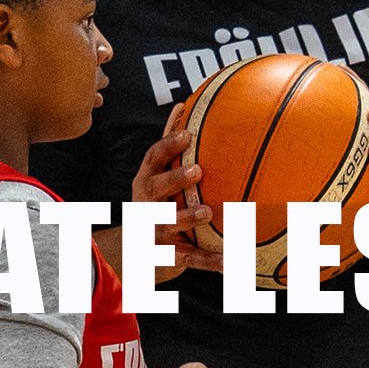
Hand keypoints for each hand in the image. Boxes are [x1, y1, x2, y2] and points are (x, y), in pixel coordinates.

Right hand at [132, 105, 224, 282]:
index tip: (187, 134)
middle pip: (155, 191)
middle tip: (197, 171)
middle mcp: (145, 205)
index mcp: (146, 180)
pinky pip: (189, 258)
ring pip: (168, 224)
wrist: (136, 252)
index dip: (168, 146)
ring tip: (206, 211)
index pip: (153, 159)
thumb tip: (182, 104)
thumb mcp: (157, 173)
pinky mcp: (167, 255)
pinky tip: (231, 263)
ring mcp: (154, 231)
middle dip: (174, 180)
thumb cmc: (156, 202)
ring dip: (186, 218)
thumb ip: (170, 144)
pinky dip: (210, 261)